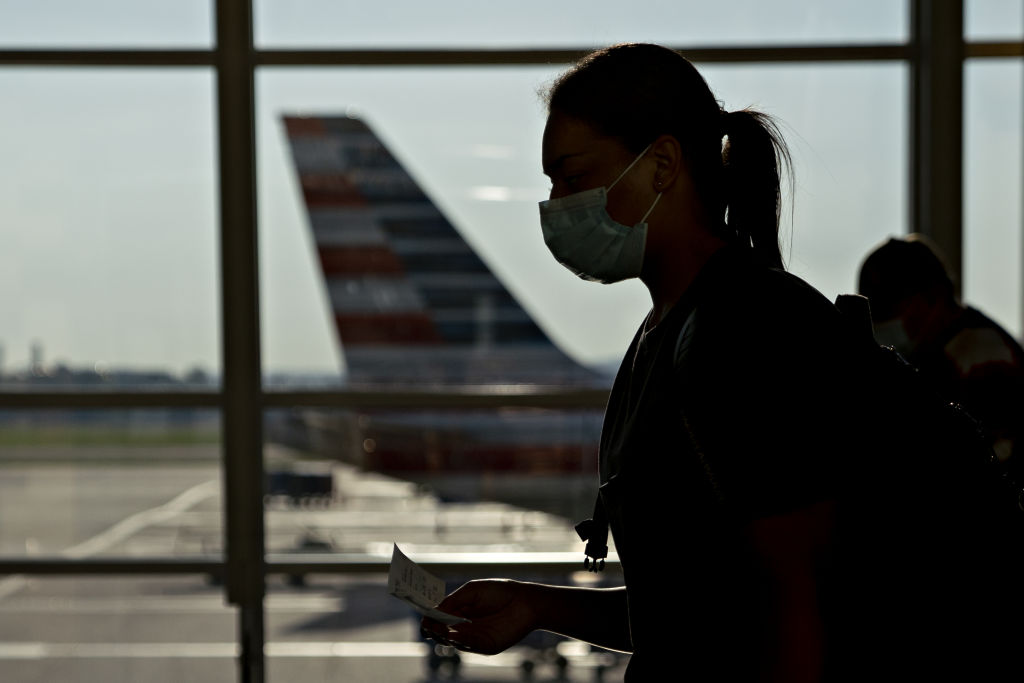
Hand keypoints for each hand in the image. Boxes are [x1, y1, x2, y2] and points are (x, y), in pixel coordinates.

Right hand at [421, 579, 538, 654]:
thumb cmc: (500, 592)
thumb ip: (454, 600)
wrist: (526, 601)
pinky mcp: (487, 646)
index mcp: (461, 614)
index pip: (440, 620)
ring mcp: (476, 638)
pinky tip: (452, 634)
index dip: (431, 619)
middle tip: (429, 624)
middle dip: (434, 629)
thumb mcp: (473, 590)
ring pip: (454, 642)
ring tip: (439, 628)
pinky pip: (470, 646)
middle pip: (443, 634)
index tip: (425, 617)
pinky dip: (460, 641)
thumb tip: (434, 610)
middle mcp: (466, 628)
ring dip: (444, 636)